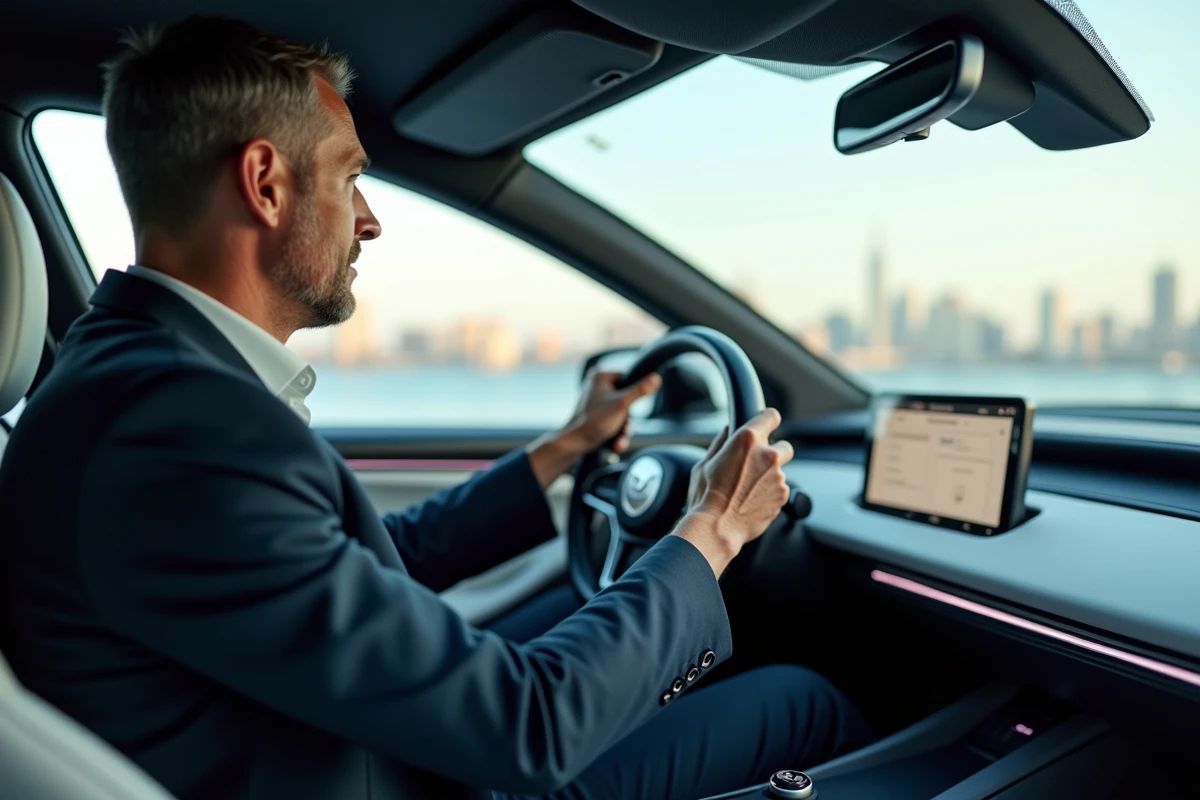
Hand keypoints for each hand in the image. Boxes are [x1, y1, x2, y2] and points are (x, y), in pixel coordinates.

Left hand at [564, 370, 662, 454]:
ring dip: (623, 429)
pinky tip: (615, 443)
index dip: (632, 394)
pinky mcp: (596, 417)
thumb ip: (640, 390)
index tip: (628, 406)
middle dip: (627, 419)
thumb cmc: (593, 421)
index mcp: (599, 377)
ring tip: (618, 439)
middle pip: (626, 399)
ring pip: (621, 414)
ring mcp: (596, 403)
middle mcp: (596, 387)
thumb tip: (656, 378)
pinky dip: (616, 433)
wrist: (575, 444)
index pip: (627, 378)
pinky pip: (612, 422)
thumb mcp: (622, 404)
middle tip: (623, 427)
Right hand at [674, 409, 793, 576]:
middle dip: (772, 453)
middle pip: (783, 445)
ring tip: (746, 489)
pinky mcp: (783, 495)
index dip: (767, 421)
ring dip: (769, 476)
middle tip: (754, 466)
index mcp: (747, 440)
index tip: (765, 427)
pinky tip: (751, 500)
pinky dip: (770, 493)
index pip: (771, 416)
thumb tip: (727, 432)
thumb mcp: (703, 465)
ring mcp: (778, 476)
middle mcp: (767, 455)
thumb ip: (719, 443)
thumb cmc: (706, 497)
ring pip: (780, 471)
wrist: (718, 527)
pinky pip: (780, 489)